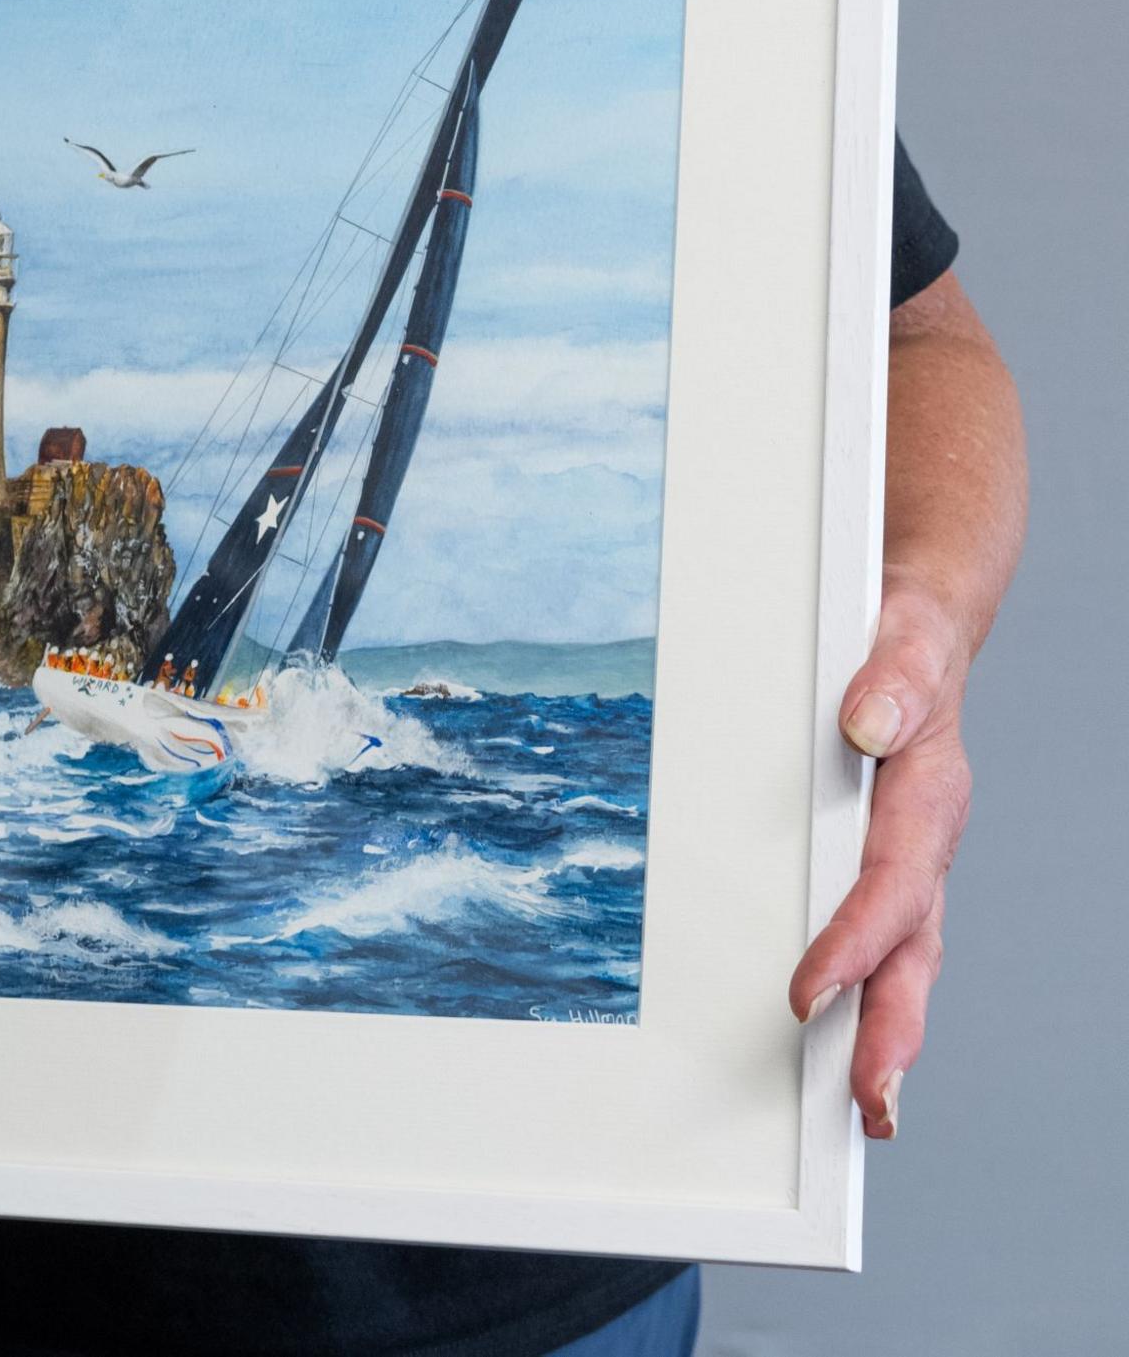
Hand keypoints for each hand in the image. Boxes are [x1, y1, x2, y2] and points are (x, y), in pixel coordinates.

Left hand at [789, 574, 973, 1139]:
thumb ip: (892, 678)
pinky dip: (865, 993)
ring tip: (865, 1111)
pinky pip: (876, 937)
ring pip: (902, 960)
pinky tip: (838, 1038)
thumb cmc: (903, 636)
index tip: (807, 995)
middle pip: (912, 952)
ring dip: (884, 1033)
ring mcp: (903, 858)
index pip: (892, 886)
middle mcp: (921, 842)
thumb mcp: (903, 638)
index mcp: (928, 798)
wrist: (917, 624)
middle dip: (892, 1033)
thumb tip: (865, 722)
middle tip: (869, 1108)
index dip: (854, 942)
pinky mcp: (876, 860)